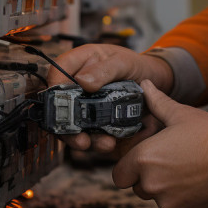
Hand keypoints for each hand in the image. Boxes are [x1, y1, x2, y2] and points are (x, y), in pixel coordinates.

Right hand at [46, 44, 173, 151]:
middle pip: (59, 107)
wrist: (153, 81)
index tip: (59, 107)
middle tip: (80, 139)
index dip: (54, 90)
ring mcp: (84, 105)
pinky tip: (109, 143)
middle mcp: (76, 86)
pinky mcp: (94, 120)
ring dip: (83, 139)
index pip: (56, 74)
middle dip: (67, 126)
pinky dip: (97, 141)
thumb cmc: (135, 65)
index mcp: (78, 63)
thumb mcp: (123, 62)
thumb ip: (104, 69)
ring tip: (103, 144)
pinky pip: (89, 134)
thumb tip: (82, 81)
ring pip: (73, 125)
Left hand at [113, 80, 207, 207]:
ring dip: (166, 188)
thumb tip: (145, 85)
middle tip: (171, 162)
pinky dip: (182, 199)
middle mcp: (150, 184)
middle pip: (138, 187)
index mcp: (144, 159)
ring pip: (157, 198)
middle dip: (149, 177)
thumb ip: (157, 102)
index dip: (130, 167)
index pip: (120, 175)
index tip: (145, 160)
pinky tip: (196, 183)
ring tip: (187, 171)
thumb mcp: (182, 114)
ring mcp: (167, 202)